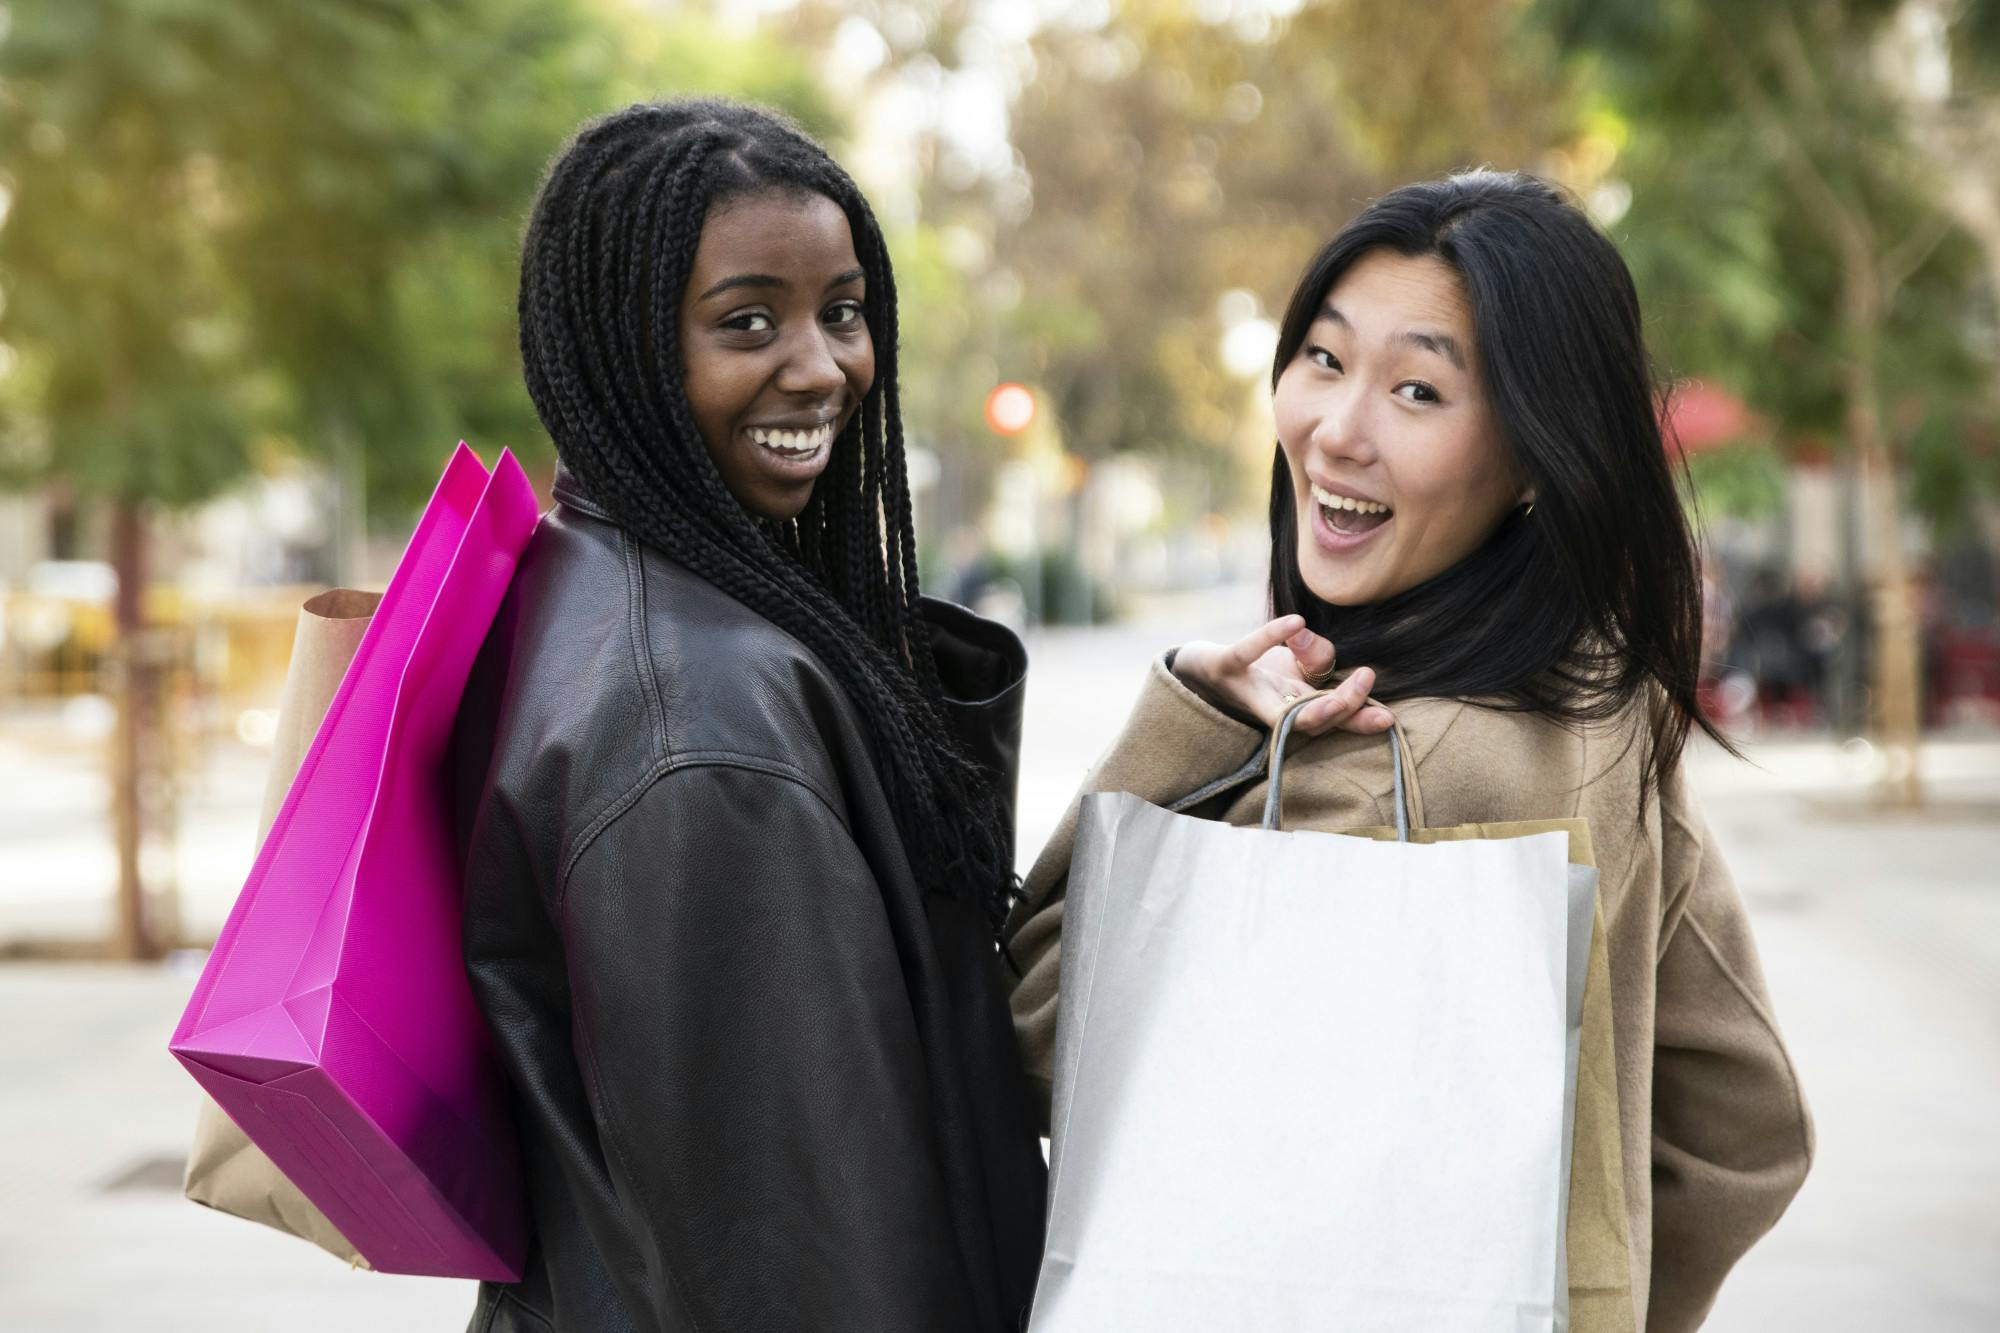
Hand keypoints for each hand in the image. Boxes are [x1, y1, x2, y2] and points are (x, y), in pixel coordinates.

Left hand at [1171, 614, 1394, 736]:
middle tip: (1367, 680)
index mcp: (1293, 708)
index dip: (1359, 723)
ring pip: (1283, 711)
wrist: (1198, 668)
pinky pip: (1247, 653)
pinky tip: (1295, 623)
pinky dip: (1270, 636)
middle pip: (1311, 724)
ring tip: (1353, 675)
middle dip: (1344, 708)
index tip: (1388, 718)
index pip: (1331, 722)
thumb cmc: (1255, 671)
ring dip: (1319, 701)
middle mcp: (1271, 709)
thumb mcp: (1295, 662)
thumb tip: (1319, 644)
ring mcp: (1246, 692)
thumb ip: (1316, 658)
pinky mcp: (1223, 667)